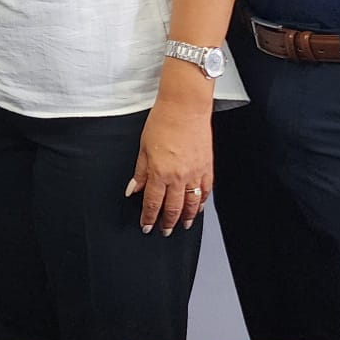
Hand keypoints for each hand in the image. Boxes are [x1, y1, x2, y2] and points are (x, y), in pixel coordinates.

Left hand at [125, 88, 212, 234]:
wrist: (185, 107)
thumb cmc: (162, 122)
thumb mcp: (143, 147)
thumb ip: (139, 172)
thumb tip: (133, 190)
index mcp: (159, 172)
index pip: (153, 203)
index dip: (149, 218)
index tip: (146, 226)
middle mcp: (178, 177)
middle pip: (173, 208)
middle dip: (167, 223)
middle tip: (164, 231)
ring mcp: (195, 173)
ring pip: (192, 204)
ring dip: (187, 218)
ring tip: (183, 226)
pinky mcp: (207, 167)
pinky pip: (206, 191)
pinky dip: (202, 202)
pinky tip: (198, 207)